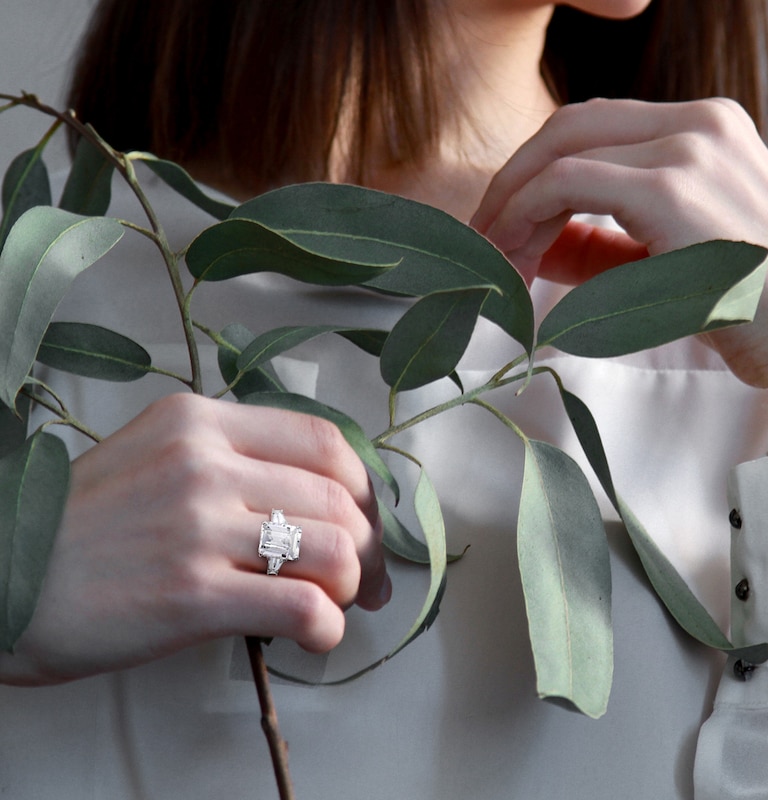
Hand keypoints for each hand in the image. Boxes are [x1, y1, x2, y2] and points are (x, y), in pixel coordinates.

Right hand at [0, 394, 389, 684]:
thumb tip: (321, 498)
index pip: (326, 442)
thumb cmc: (87, 522)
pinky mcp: (190, 594)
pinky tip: (315, 635)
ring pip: (334, 550)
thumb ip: (235, 459)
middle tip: (367, 580)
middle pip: (340, 499)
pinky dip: (327, 627)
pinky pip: (302, 606)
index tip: (368, 523)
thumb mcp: (159, 455)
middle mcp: (205, 463)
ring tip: (333, 605)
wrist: (4, 574)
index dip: (365, 489)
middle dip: (371, 547)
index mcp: (202, 421)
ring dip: (352, 587)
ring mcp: (198, 526)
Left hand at [472, 98, 767, 452]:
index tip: (501, 223)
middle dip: (513, 178)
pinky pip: (566, 182)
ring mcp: (689, 148)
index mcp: (702, 131)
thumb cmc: (741, 307)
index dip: (534, 173)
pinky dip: (525, 213)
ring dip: (513, 201)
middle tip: (482, 234)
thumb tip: (531, 244)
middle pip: (569, 125)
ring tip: (493, 255)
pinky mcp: (672, 188)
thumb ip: (596, 245)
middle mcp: (699, 123)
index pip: (593, 131)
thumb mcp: (658, 261)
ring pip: (561, 148)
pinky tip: (513, 252)